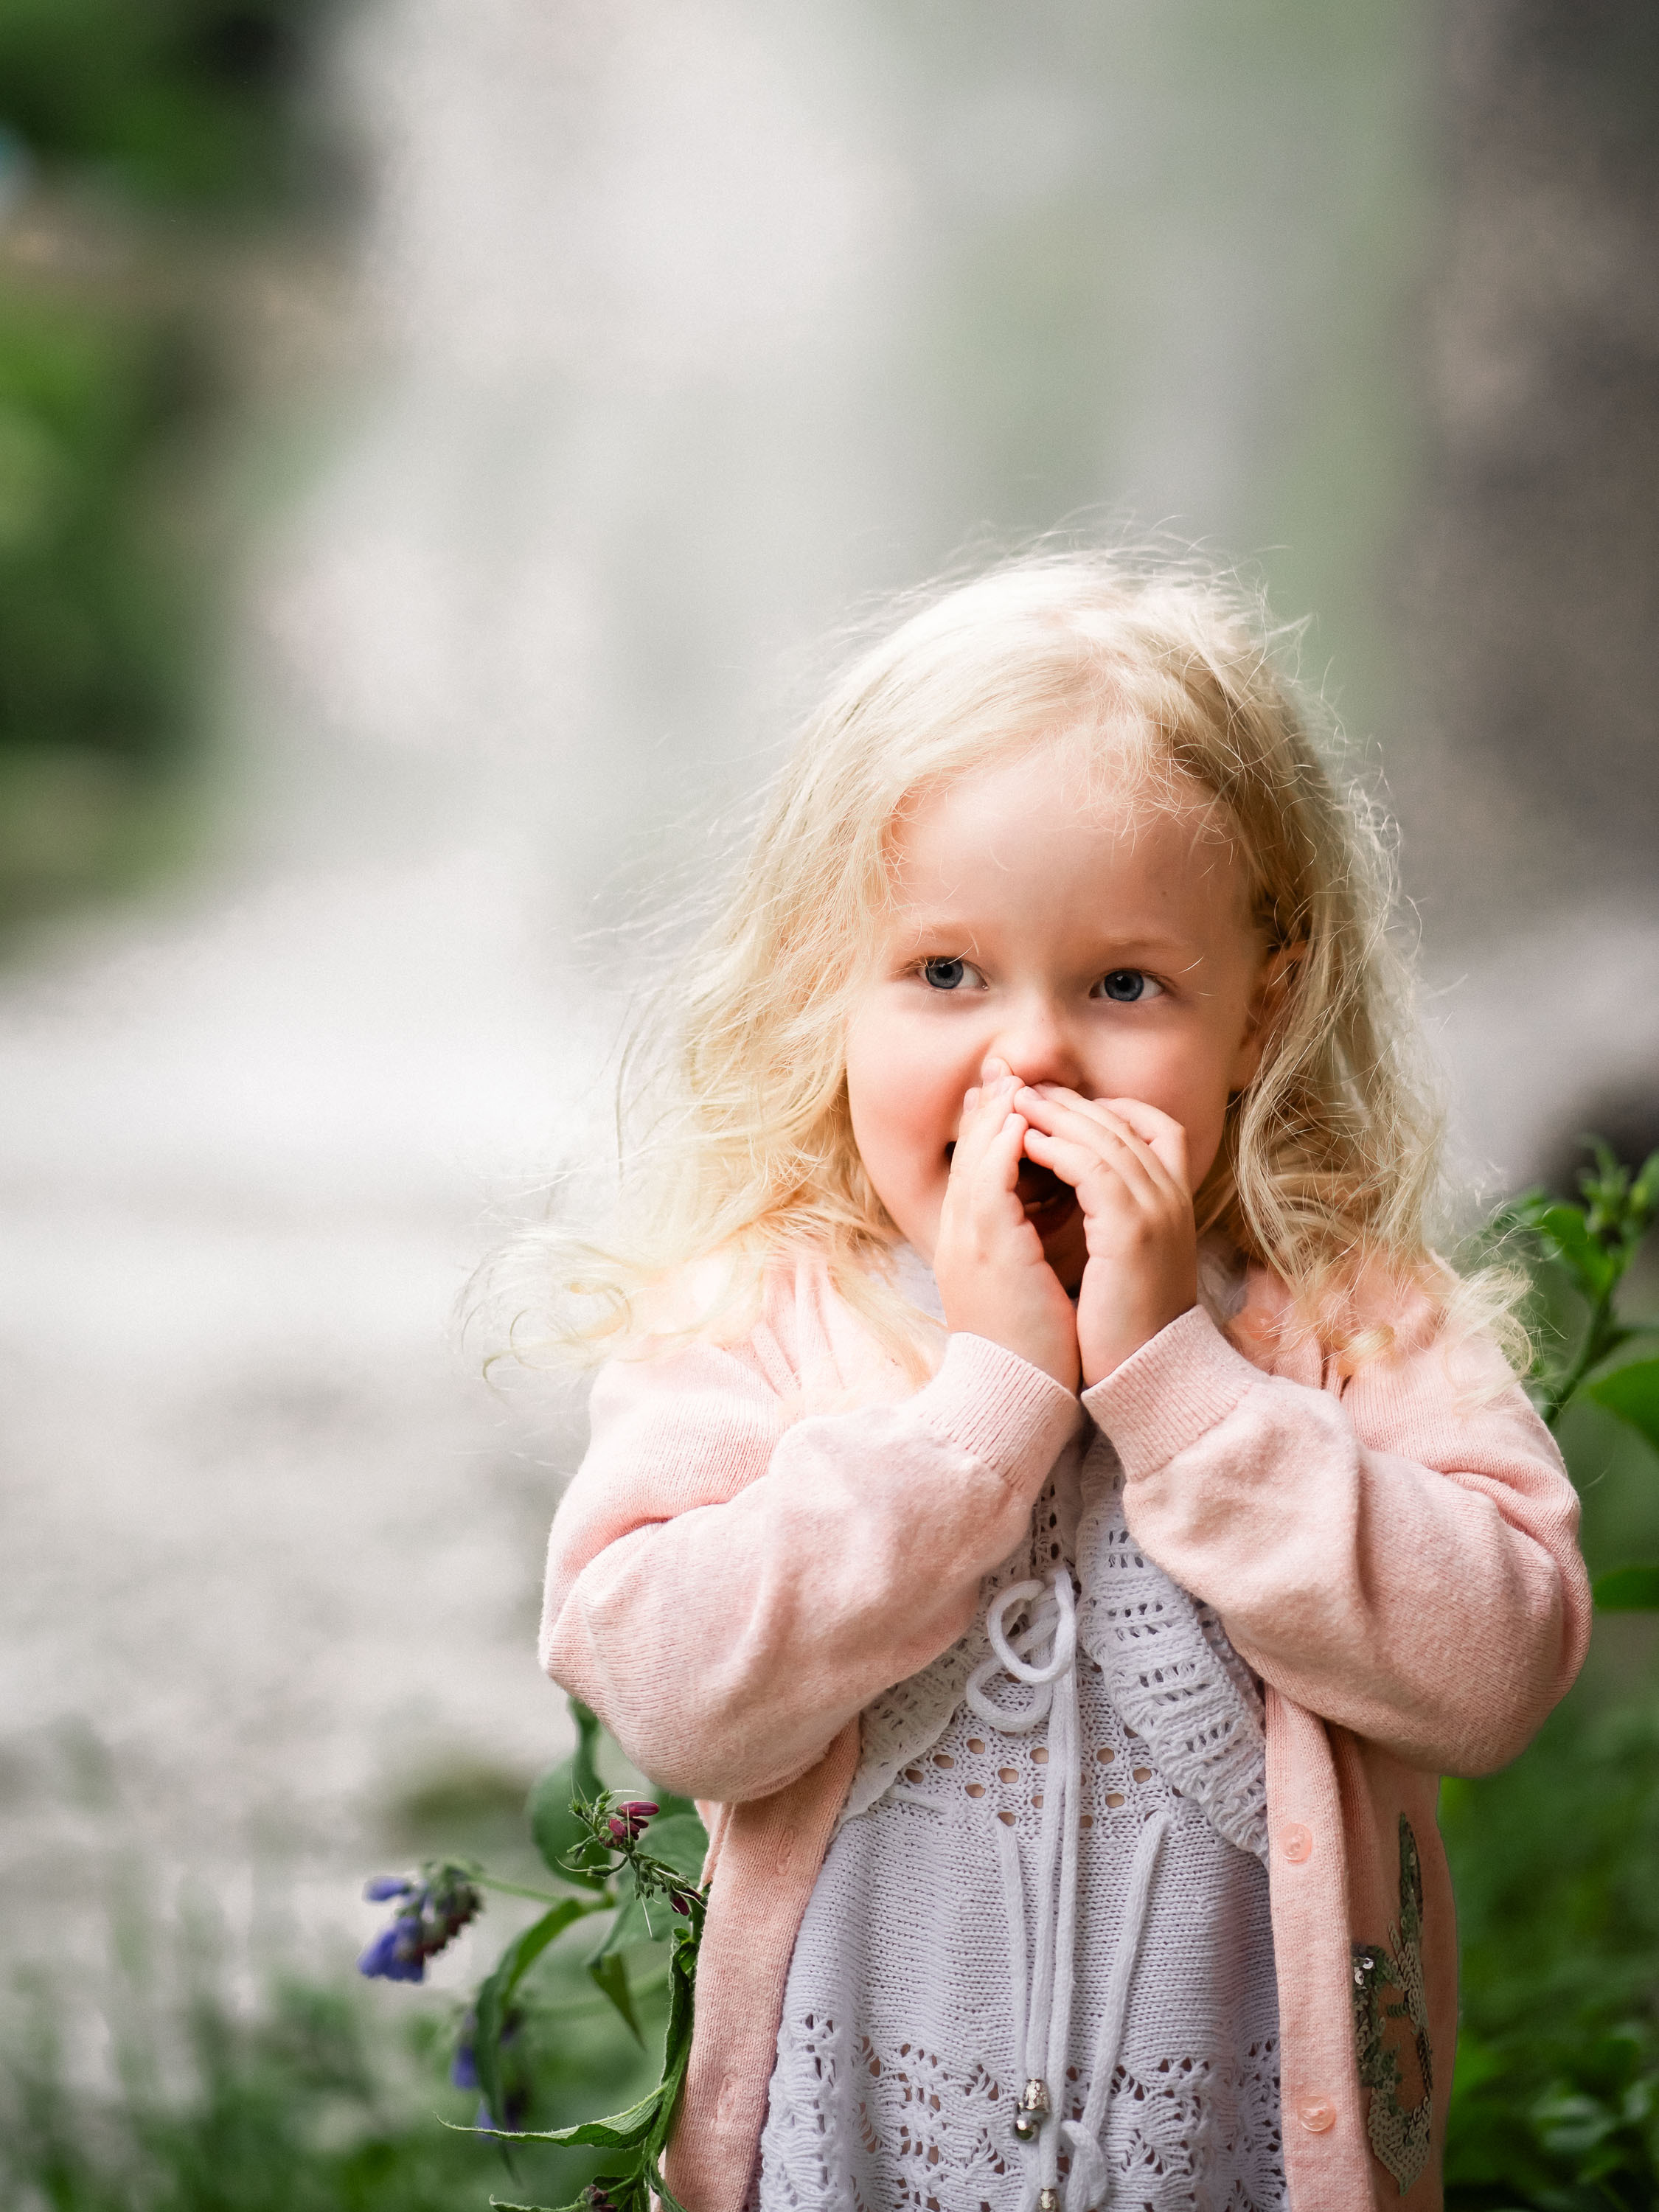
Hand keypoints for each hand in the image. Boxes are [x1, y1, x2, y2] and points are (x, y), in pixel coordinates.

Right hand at [933, 1059, 1080, 1390]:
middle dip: (989, 1107)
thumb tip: (1043, 1224)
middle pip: (969, 1153)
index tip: (1011, 1097)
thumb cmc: (1029, 1347)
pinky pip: (989, 1178)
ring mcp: (970, 1238)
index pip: (975, 1169)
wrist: (1014, 1394)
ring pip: (976, 1156)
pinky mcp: (988, 1245)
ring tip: (1017, 1081)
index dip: (990, 1129)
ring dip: (996, 1113)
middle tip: (1006, 1069)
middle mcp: (961, 1234)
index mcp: (971, 1243)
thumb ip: (1024, 1248)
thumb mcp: (1022, 1286)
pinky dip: (1003, 1144)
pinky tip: (1022, 1120)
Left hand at [1013, 1087, 1196, 1385]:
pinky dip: (1059, 1149)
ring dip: (1055, 1115)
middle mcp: (1172, 1198)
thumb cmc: (1125, 1323)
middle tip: (1022, 1085)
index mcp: (1172, 1203)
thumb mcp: (1124, 1256)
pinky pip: (1093, 1169)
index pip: (1153, 1127)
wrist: (1146, 1374)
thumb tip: (1076, 1190)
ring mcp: (1158, 1211)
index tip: (1058, 1103)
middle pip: (1122, 1123)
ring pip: (1105, 1138)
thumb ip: (1112, 1215)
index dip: (1106, 1108)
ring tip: (1014, 1101)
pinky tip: (1025, 1142)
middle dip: (1069, 1101)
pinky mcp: (1133, 1230)